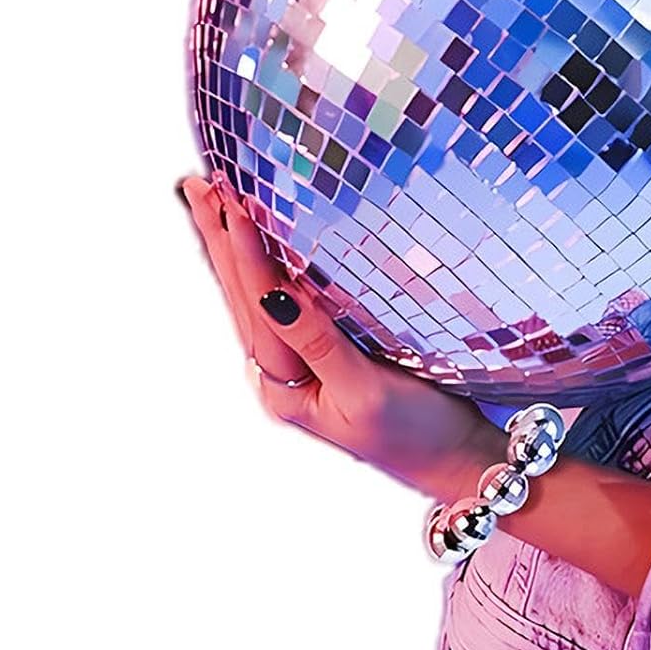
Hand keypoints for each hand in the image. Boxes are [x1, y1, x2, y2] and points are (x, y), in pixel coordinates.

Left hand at [176, 172, 502, 500]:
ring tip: (209, 203)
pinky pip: (278, 304)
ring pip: (252, 297)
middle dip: (218, 239)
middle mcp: (281, 375)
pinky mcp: (323, 356)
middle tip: (198, 186)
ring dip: (230, 248)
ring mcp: (298, 366)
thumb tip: (275, 296)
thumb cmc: (416, 433)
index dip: (243, 250)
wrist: (453, 463)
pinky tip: (253, 247)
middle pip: (239, 296)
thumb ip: (319, 343)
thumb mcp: (364, 392)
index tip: (231, 201)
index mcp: (285, 386)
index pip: (256, 304)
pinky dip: (259, 267)